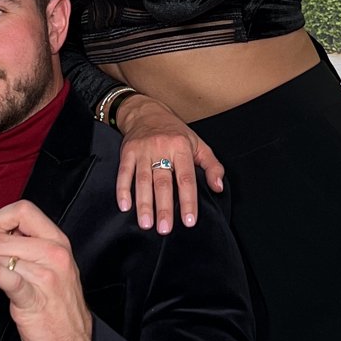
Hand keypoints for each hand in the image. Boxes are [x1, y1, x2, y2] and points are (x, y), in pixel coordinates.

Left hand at [0, 200, 94, 340]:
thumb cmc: (59, 307)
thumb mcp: (51, 267)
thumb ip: (29, 248)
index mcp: (57, 241)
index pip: (23, 210)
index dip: (1, 220)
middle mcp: (54, 254)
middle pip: (3, 237)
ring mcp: (46, 276)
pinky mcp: (34, 299)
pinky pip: (9, 278)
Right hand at [115, 94, 224, 233]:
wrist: (147, 112)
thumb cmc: (175, 132)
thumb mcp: (198, 144)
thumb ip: (211, 166)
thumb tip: (217, 187)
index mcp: (181, 147)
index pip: (186, 178)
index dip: (188, 200)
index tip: (188, 220)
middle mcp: (161, 148)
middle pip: (163, 182)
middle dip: (163, 207)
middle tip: (164, 229)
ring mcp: (143, 150)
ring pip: (143, 180)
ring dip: (144, 203)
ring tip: (146, 223)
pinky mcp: (127, 152)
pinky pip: (123, 173)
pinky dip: (123, 190)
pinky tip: (124, 206)